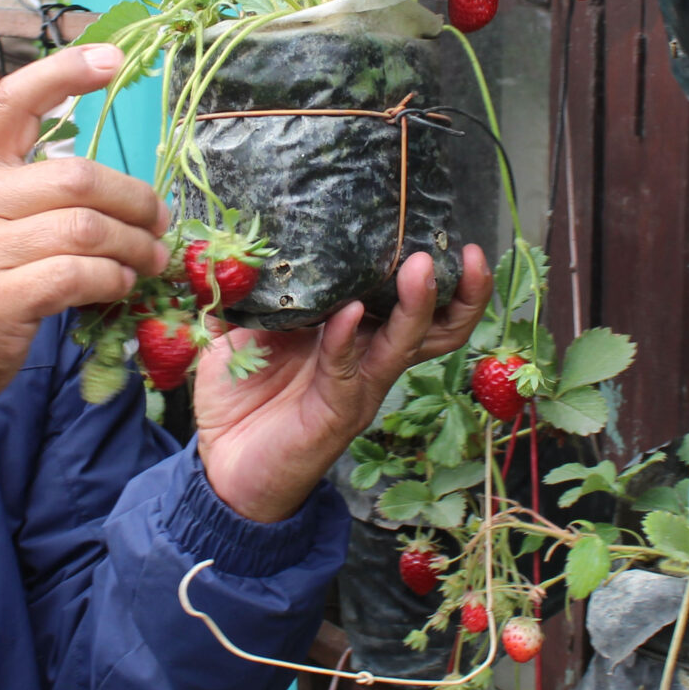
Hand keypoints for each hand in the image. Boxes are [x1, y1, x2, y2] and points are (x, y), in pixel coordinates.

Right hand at [0, 46, 168, 435]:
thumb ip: (22, 193)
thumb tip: (107, 189)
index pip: (15, 101)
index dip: (66, 72)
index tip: (114, 58)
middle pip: (78, 177)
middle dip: (135, 199)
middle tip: (159, 221)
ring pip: (86, 228)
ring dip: (135, 246)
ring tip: (149, 258)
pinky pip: (78, 276)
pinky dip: (114, 280)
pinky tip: (119, 285)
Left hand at [192, 246, 494, 523]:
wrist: (219, 461)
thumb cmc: (239, 393)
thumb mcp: (240, 328)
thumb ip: (247, 289)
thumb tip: (235, 241)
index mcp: (355, 330)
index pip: (410, 297)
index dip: (436, 268)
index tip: (441, 228)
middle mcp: (369, 357)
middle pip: (438, 326)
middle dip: (462, 291)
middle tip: (469, 253)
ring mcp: (359, 387)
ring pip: (407, 345)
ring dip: (418, 306)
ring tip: (422, 268)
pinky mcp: (337, 414)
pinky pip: (351, 372)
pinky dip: (348, 339)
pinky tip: (350, 311)